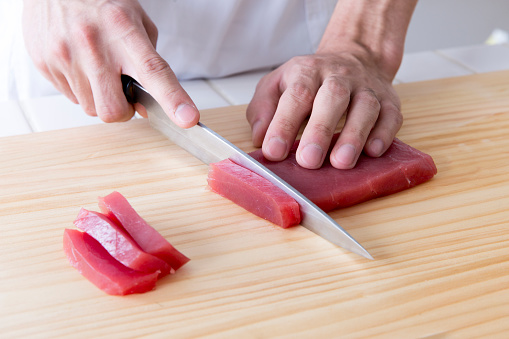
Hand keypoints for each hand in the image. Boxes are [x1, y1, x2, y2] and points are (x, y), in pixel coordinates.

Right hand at [22, 0, 198, 126]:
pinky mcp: (44, 63)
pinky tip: (81, 65)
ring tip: (98, 70)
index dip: (172, 99)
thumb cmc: (101, 4)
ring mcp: (65, 55)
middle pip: (114, 109)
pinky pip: (71, 97)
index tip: (187, 118)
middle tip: (124, 92)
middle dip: (123, 110)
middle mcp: (93, 44)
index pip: (153, 72)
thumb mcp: (136, 21)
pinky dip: (81, 89)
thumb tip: (150, 102)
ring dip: (101, 98)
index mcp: (123, 30)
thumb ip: (149, 61)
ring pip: (91, 108)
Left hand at [246, 50, 401, 169]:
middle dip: (320, 131)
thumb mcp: (276, 85)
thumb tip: (260, 138)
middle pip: (332, 98)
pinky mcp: (389, 102)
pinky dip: (383, 135)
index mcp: (307, 71)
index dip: (283, 124)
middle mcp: (339, 76)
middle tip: (308, 161)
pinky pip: (390, 117)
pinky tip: (372, 152)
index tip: (273, 152)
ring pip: (365, 107)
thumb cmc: (310, 81)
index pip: (296, 95)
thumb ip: (263, 109)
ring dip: (354, 136)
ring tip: (340, 163)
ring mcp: (366, 88)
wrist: (355, 56)